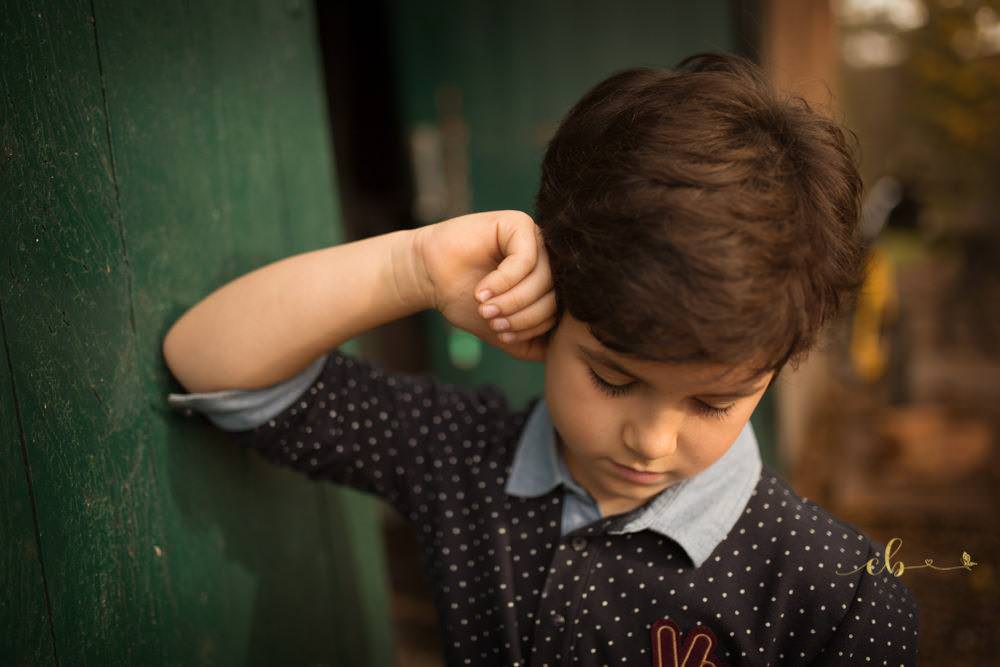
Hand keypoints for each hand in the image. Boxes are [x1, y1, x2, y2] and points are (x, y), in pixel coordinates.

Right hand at [415, 210, 556, 361]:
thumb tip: (556, 354)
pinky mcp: (519, 224)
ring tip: (485, 308)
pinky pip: (525, 259)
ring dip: (512, 300)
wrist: (429, 276)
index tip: (502, 336)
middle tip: (492, 322)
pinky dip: (504, 281)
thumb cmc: (464, 299)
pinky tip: (482, 290)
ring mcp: (535, 240)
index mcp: (549, 283)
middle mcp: (547, 259)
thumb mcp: (502, 329)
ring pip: (542, 279)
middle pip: (553, 295)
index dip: (533, 328)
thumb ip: (529, 342)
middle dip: (522, 316)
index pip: (558, 311)